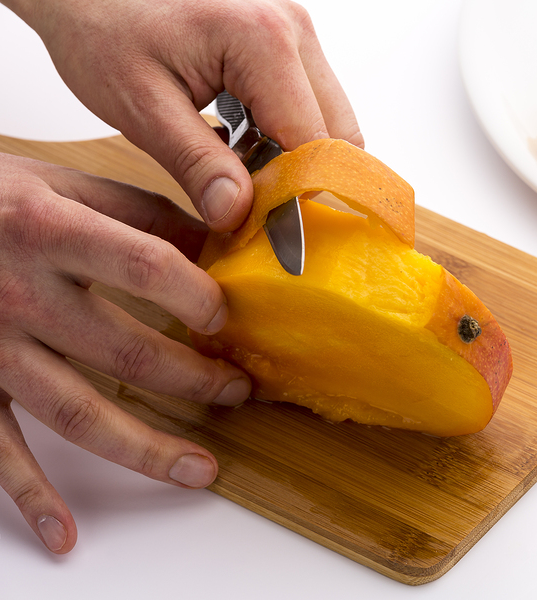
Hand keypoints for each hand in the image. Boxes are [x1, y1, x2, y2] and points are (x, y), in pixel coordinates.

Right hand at [0, 153, 251, 552]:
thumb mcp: (60, 182)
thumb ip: (140, 209)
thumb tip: (221, 236)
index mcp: (48, 228)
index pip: (147, 267)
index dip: (199, 297)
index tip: (230, 319)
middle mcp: (18, 292)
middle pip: (125, 352)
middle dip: (194, 379)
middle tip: (237, 391)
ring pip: (77, 413)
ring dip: (145, 447)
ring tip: (200, 467)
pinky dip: (30, 495)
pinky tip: (65, 532)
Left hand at [7, 0, 362, 232]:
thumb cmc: (104, 30)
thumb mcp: (142, 106)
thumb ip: (196, 163)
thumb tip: (238, 214)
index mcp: (263, 40)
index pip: (312, 143)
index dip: (296, 196)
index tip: (268, 234)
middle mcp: (293, 30)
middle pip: (337, 135)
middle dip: (300, 179)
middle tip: (250, 205)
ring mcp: (295, 33)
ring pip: (329, 124)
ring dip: (293, 159)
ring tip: (237, 168)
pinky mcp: (288, 44)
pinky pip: (309, 106)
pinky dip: (284, 138)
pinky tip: (240, 143)